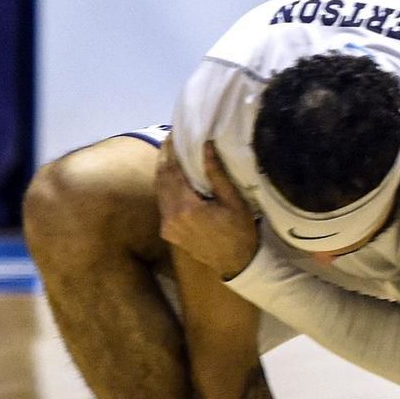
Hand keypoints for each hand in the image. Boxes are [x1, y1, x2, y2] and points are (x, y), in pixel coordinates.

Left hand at [156, 140, 260, 278]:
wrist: (236, 264)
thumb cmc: (240, 232)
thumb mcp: (233, 201)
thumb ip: (215, 174)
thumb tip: (205, 146)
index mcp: (187, 207)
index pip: (173, 171)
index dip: (172, 150)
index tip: (174, 134)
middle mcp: (171, 216)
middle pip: (161, 179)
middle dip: (165, 157)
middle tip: (170, 139)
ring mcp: (166, 225)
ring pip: (159, 191)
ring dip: (163, 172)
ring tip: (170, 154)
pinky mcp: (167, 231)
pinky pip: (162, 203)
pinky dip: (166, 187)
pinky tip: (173, 178)